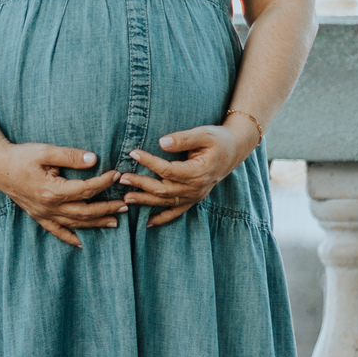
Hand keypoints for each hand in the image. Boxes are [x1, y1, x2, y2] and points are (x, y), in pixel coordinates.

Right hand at [0, 144, 121, 248]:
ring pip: (75, 223)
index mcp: (53, 191)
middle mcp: (50, 207)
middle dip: (107, 208)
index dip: (104, 183)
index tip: (117, 175)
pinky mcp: (38, 216)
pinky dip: (70, 238)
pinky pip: (57, 231)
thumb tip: (94, 159)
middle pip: (85, 211)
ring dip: (96, 223)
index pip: (86, 189)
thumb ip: (70, 156)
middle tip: (125, 204)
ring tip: (115, 222)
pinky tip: (82, 243)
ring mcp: (44, 214)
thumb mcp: (45, 151)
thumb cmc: (21, 156)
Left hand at [118, 122, 253, 226]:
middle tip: (122, 178)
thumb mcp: (204, 134)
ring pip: (166, 202)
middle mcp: (196, 188)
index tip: (133, 153)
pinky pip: (176, 212)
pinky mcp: (194, 199)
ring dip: (146, 200)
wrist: (234, 150)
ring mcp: (195, 196)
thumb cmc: (218, 139)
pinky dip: (162, 219)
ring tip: (126, 198)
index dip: (149, 162)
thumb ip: (183, 139)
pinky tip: (147, 222)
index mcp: (198, 172)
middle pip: (164, 189)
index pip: (168, 170)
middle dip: (141, 184)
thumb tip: (161, 142)